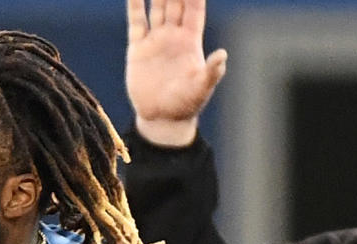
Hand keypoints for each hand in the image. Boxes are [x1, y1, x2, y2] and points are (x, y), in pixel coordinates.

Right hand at [126, 0, 227, 145]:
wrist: (161, 119)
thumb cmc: (186, 105)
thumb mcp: (201, 89)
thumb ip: (211, 72)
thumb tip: (222, 56)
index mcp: (191, 41)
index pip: (194, 8)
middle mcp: (173, 36)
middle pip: (174, 2)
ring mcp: (156, 40)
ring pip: (156, 7)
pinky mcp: (138, 49)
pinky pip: (136, 22)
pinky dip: (134, 6)